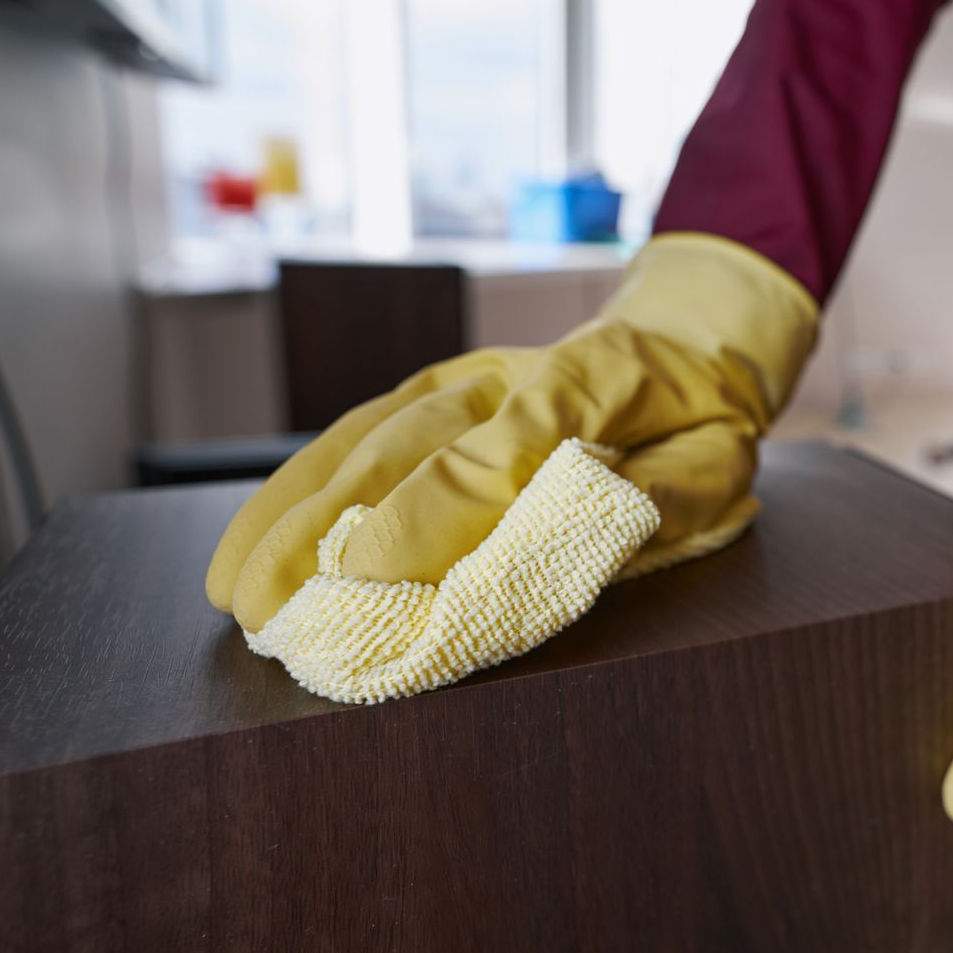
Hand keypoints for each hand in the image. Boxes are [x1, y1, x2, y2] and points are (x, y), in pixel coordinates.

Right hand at [205, 235, 817, 631]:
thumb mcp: (718, 462)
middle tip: (271, 614)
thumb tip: (604, 524)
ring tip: (234, 592)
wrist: (688, 338)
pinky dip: (300, 486)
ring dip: (293, 517)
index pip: (500, 454)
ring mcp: (466, 378)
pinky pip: (358, 432)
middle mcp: (513, 375)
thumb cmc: (701, 423)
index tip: (362, 573)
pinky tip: (254, 539)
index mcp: (595, 388)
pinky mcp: (434, 388)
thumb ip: (666, 496)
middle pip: (409, 449)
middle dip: (330, 534)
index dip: (429, 514)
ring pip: (367, 441)